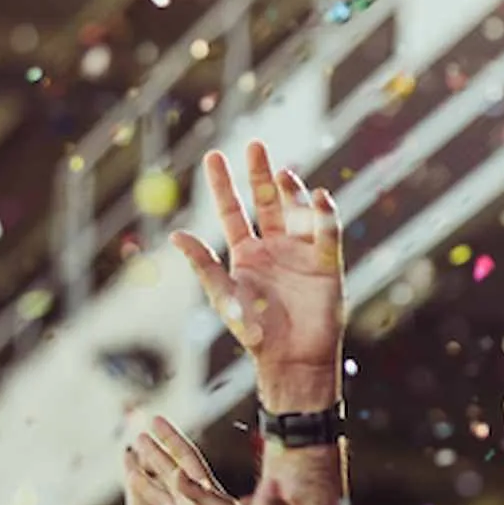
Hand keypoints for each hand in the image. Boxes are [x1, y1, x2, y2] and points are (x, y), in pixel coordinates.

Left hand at [171, 141, 344, 408]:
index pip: (232, 211)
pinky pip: (327, 234)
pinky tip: (318, 198)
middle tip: (255, 145)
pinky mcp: (327, 264)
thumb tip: (176, 234)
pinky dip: (324, 215)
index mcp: (246, 254)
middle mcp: (274, 247)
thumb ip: (203, 265)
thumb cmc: (256, 333)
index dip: (223, 185)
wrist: (293, 359)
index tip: (214, 156)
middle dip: (260, 174)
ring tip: (283, 173)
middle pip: (266, 202)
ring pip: (296, 212)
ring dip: (290, 192)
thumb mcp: (224, 297)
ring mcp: (301, 253)